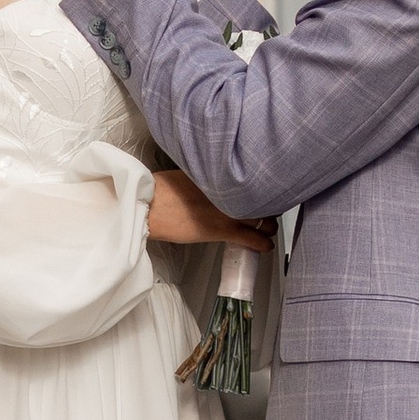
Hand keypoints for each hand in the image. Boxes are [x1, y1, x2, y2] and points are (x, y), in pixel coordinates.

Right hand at [146, 169, 272, 253]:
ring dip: (267, 226)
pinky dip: (262, 244)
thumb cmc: (161, 190)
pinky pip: (252, 238)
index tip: (261, 192)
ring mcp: (228, 210)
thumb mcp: (188, 173)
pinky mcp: (223, 230)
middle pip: (261, 198)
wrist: (150, 206)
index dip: (259, 188)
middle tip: (268, 211)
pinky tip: (265, 246)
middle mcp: (228, 191)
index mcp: (220, 175)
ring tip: (268, 229)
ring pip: (261, 219)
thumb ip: (208, 177)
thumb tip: (215, 182)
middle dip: (267, 206)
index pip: (250, 180)